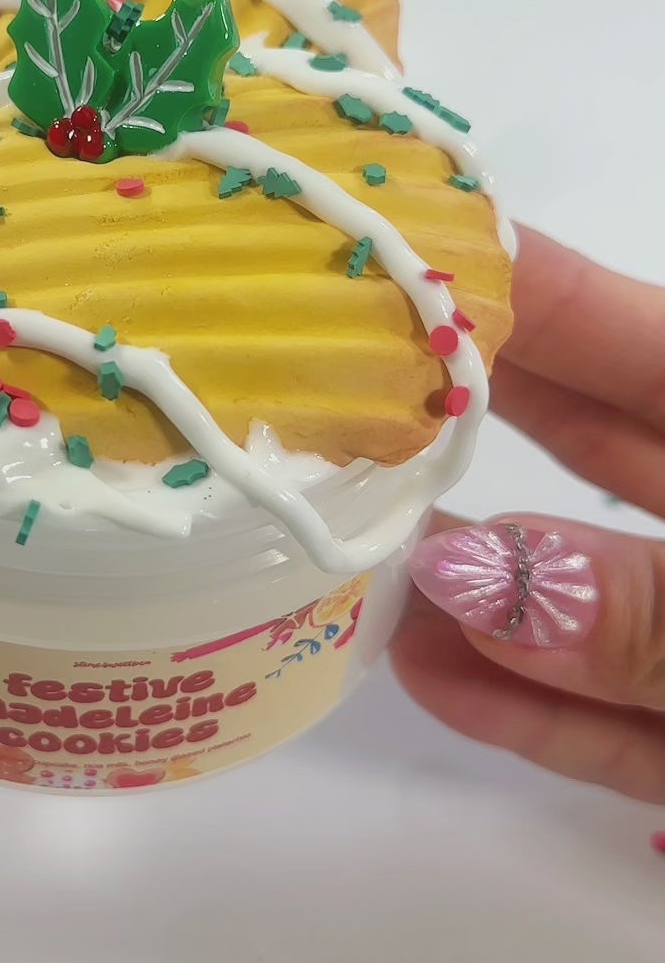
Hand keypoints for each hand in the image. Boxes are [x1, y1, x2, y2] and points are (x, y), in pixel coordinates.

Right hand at [392, 228, 664, 801]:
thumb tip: (463, 570)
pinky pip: (616, 722)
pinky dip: (530, 705)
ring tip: (342, 545)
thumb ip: (646, 613)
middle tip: (329, 374)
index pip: (644, 340)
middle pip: (606, 445)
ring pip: (591, 595)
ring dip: (474, 584)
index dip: (529, 288)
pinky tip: (427, 673)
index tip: (398, 241)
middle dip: (473, 414)